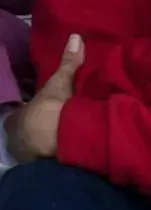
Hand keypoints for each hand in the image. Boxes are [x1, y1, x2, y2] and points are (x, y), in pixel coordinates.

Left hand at [4, 33, 82, 164]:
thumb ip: (68, 64)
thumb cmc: (49, 114)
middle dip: (42, 129)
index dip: (32, 111)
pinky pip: (52, 163)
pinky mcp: (44, 173)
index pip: (21, 114)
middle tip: (60, 124)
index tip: (46, 109)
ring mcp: (29, 159)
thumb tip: (76, 36)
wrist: (58, 148)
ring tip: (72, 140)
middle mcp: (17, 140)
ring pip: (38, 150)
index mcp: (15, 120)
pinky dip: (61, 159)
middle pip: (29, 133)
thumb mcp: (59, 84)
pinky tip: (74, 156)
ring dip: (51, 147)